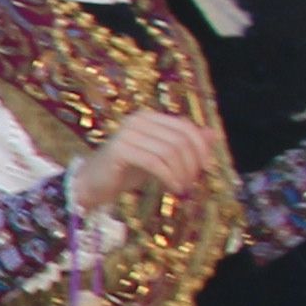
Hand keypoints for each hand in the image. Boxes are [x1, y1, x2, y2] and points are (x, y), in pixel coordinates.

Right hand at [69, 108, 213, 224]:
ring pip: (169, 151)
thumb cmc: (127, 170)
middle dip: (192, 163)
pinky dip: (169, 177)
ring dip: (181, 173)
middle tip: (193, 182)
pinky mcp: (119, 150)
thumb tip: (213, 135)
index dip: (201, 147)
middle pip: (180, 139)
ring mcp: (127, 133)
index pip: (185, 126)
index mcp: (148, 117)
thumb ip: (183, 144)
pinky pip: (155, 162)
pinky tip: (173, 188)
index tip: (207, 168)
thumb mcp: (160, 156)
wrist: (93, 184)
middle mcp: (137, 120)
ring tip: (182, 187)